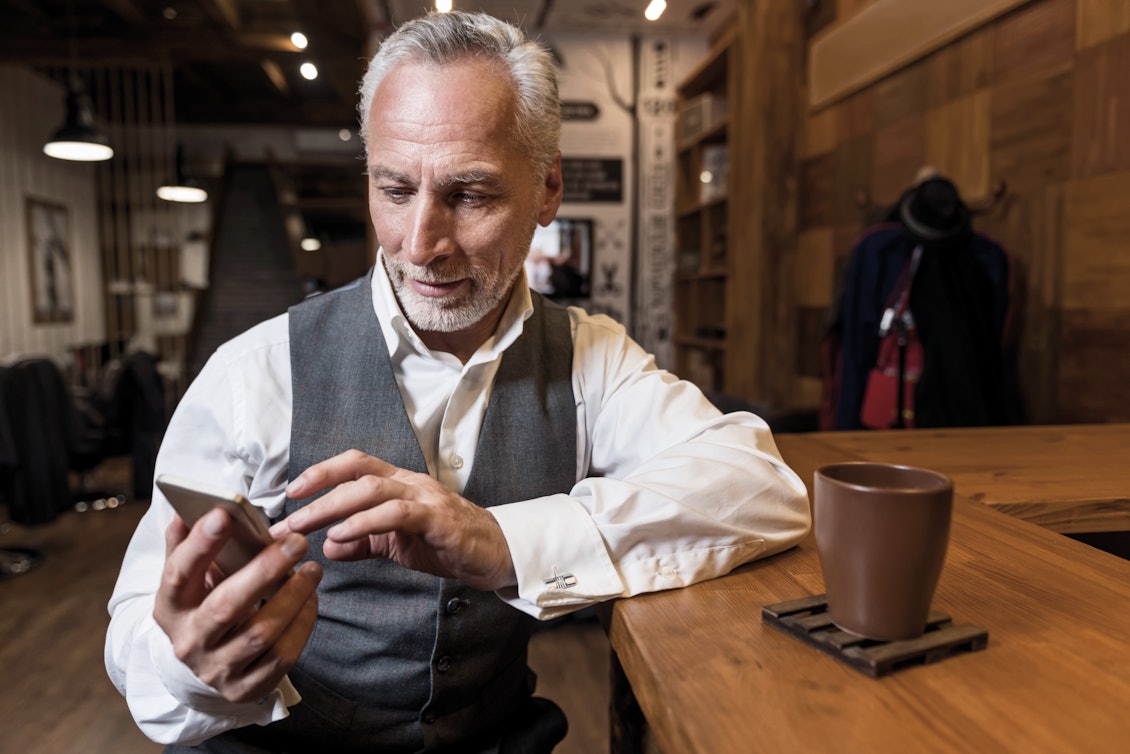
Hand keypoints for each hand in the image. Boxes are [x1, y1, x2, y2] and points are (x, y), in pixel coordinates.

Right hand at [153, 508, 321, 703]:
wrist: (206, 664)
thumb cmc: (203, 605)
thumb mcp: (188, 580)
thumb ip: (186, 545)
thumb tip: (185, 510)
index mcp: (169, 608)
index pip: (178, 574)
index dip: (199, 544)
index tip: (225, 513)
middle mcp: (188, 642)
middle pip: (226, 606)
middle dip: (264, 570)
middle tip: (297, 541)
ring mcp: (216, 670)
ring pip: (260, 633)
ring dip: (293, 597)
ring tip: (313, 569)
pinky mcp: (244, 689)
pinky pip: (281, 657)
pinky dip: (302, 624)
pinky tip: (311, 600)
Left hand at [274, 449, 516, 591]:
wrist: (496, 555)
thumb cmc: (448, 544)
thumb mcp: (398, 544)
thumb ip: (364, 542)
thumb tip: (328, 545)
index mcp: (400, 484)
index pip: (355, 464)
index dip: (321, 472)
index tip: (290, 493)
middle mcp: (410, 483)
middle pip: (357, 474)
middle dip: (316, 495)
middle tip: (285, 521)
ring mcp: (426, 498)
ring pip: (372, 489)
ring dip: (332, 506)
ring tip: (303, 527)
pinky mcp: (438, 519)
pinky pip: (397, 514)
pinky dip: (365, 521)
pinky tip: (341, 535)